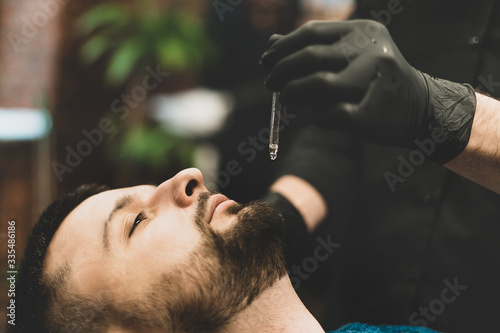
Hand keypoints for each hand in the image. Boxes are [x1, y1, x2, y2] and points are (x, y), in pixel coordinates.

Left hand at [260, 20, 475, 162]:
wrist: (421, 109)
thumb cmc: (375, 81)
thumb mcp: (350, 55)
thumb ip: (314, 48)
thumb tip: (271, 44)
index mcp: (364, 31)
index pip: (311, 32)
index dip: (282, 48)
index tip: (265, 62)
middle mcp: (372, 50)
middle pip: (311, 57)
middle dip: (281, 72)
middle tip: (271, 84)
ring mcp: (375, 82)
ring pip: (319, 84)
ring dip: (295, 94)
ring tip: (289, 100)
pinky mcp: (372, 114)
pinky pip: (329, 115)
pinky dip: (317, 118)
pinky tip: (320, 117)